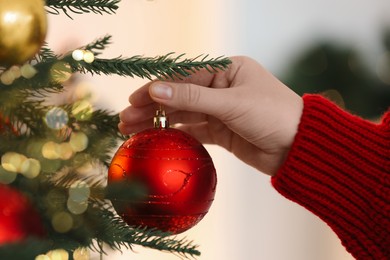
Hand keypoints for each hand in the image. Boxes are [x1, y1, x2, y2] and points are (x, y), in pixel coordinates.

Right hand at [119, 56, 302, 175]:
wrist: (299, 147)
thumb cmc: (272, 115)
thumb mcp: (231, 104)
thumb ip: (192, 99)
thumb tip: (155, 91)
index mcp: (226, 70)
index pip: (183, 78)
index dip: (157, 88)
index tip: (133, 99)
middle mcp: (221, 88)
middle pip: (179, 97)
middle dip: (152, 108)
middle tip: (126, 119)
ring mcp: (221, 111)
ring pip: (184, 116)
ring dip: (160, 123)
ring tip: (133, 131)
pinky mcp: (222, 132)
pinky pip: (194, 132)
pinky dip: (177, 135)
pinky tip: (158, 140)